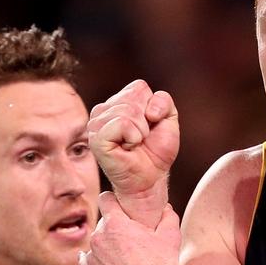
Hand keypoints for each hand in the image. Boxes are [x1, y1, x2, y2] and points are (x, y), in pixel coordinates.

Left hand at [80, 192, 181, 264]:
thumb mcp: (171, 234)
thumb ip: (167, 214)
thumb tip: (165, 207)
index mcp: (115, 223)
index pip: (106, 198)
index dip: (115, 199)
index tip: (122, 205)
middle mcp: (98, 237)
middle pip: (104, 222)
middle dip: (116, 226)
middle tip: (133, 235)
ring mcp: (92, 257)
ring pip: (97, 242)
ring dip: (108, 244)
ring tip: (126, 255)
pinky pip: (88, 261)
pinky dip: (98, 260)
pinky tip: (110, 263)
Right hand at [88, 80, 178, 226]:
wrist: (152, 177)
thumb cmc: (156, 150)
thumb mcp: (169, 120)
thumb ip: (164, 102)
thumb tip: (149, 110)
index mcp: (118, 102)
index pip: (139, 87)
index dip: (153, 106)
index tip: (151, 124)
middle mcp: (103, 110)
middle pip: (134, 97)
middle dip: (147, 120)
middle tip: (142, 138)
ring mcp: (96, 124)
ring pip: (128, 110)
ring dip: (141, 131)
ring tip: (135, 143)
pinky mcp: (96, 138)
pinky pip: (122, 124)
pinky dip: (133, 137)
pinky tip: (128, 148)